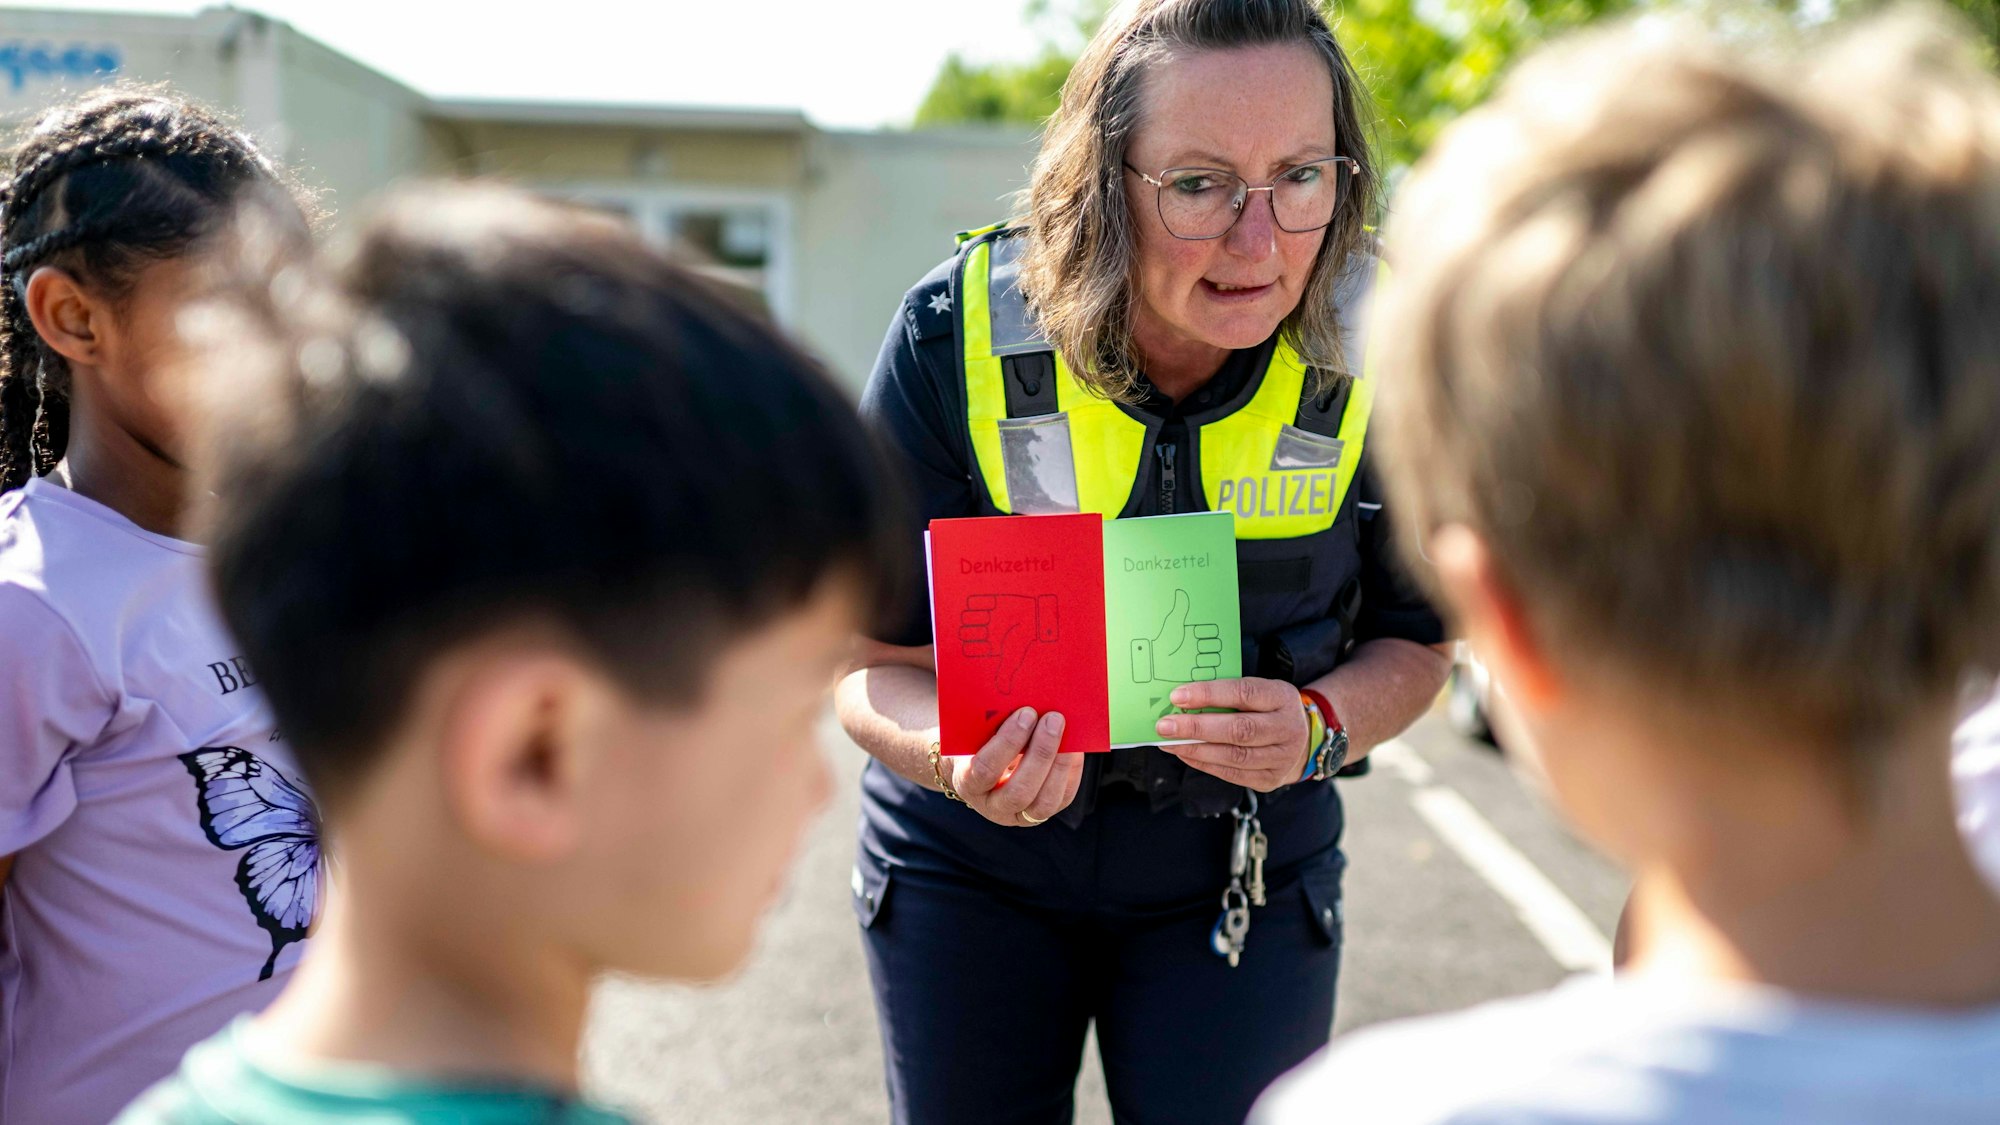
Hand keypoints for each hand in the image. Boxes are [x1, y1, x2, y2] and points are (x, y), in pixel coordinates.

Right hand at [948, 705, 1085, 826]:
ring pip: (1044, 802)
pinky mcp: (1042, 814)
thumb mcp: (976, 733)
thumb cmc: (979, 742)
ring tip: (1067, 733)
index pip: (985, 770)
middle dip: (1041, 753)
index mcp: (968, 783)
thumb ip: (992, 722)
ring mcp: (1019, 815)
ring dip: (1059, 764)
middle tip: (1053, 719)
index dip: (1008, 742)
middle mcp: (992, 807)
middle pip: (1019, 791)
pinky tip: (1074, 748)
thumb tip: (1028, 703)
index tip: (1026, 713)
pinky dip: (1071, 771)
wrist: (981, 767)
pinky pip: (1062, 797)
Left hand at [959, 594, 1059, 693]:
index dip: (975, 647)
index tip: (989, 645)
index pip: (967, 648)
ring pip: (965, 616)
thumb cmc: (1024, 640)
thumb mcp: (1013, 658)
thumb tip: (1003, 692)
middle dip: (974, 632)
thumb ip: (1005, 674)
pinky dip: (981, 603)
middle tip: (989, 630)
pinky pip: (972, 601)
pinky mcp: (987, 601)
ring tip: (992, 616)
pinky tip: (994, 605)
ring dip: (977, 617)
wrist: (1037, 617)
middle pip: (963, 632)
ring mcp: (983, 616)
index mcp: (985, 646)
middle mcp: (981, 631)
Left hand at [1129, 589, 1222, 682]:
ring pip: (1213, 659)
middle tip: (1195, 648)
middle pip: (1216, 646)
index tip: (1196, 633)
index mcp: (1195, 633)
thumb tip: (1180, 592)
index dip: (1205, 633)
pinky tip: (1190, 670)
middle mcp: (1199, 646)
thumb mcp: (1172, 624)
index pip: (1212, 631)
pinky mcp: (1196, 675)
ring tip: (1192, 660)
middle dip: (1206, 648)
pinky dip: (1200, 672)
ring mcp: (1199, 661)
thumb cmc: (1161, 642)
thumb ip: (1179, 609)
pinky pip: (1208, 674)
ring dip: (1203, 660)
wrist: (1151, 663)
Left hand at [1151, 677, 1310, 792]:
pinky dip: (1204, 764)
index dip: (1209, 694)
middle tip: (1165, 725)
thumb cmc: (1270, 709)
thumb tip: (1182, 699)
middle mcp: (1286, 728)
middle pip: (1239, 730)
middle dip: (1197, 728)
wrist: (1305, 740)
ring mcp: (1281, 757)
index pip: (1244, 693)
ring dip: (1196, 750)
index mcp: (1282, 697)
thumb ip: (1229, 694)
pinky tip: (1185, 754)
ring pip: (1234, 756)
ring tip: (1169, 742)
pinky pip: (1232, 774)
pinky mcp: (1270, 779)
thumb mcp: (1261, 692)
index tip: (1177, 696)